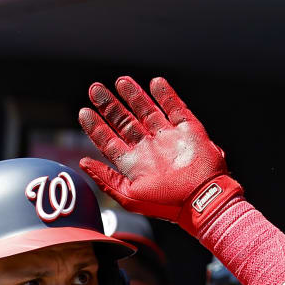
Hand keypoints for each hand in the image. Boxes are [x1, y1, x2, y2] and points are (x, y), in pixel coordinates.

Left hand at [78, 76, 240, 235]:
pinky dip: (166, 95)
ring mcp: (168, 138)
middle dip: (109, 105)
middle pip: (124, 122)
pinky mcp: (189, 129)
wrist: (202, 198)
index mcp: (134, 164)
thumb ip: (106, 179)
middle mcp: (150, 148)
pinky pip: (175, 107)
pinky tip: (155, 83)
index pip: (109, 141)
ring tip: (120, 81)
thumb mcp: (129, 196)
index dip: (96, 127)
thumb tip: (83, 163)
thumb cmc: (167, 202)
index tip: (84, 112)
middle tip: (95, 89)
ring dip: (134, 95)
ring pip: (147, 111)